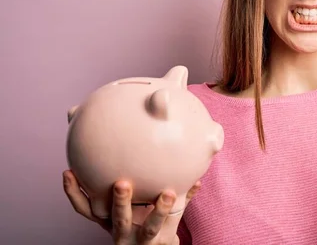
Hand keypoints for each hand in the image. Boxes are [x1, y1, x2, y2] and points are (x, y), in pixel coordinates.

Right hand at [63, 170, 200, 244]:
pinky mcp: (163, 241)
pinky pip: (177, 220)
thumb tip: (100, 135)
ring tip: (168, 194)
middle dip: (119, 202)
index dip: (74, 193)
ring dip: (159, 210)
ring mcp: (143, 240)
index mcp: (110, 220)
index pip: (86, 209)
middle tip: (122, 183)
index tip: (68, 173)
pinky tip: (195, 184)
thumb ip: (115, 180)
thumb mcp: (122, 207)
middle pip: (118, 219)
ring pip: (150, 227)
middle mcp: (122, 232)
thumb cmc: (136, 221)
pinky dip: (187, 200)